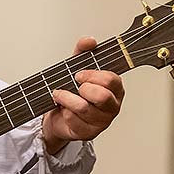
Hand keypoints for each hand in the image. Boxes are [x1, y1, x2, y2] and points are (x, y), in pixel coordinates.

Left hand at [42, 36, 124, 154]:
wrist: (58, 115)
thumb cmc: (73, 91)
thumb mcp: (76, 68)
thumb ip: (82, 53)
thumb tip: (89, 41)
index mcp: (115, 88)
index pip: (111, 80)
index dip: (93, 76)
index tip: (79, 74)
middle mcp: (112, 105)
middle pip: (102, 96)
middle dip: (82, 89)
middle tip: (73, 86)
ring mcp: (102, 121)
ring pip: (84, 109)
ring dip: (67, 99)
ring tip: (59, 95)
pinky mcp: (89, 133)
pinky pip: (74, 121)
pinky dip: (64, 113)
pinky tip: (63, 110)